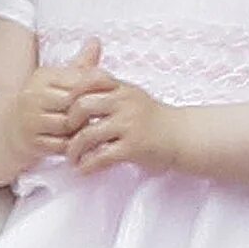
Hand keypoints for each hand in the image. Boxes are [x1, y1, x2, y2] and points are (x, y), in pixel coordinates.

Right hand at [10, 39, 118, 164]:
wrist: (15, 127)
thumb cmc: (47, 100)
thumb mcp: (62, 79)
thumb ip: (82, 64)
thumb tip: (95, 41)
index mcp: (43, 77)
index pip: (78, 81)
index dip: (98, 87)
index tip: (114, 91)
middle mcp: (33, 96)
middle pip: (73, 104)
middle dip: (90, 110)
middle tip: (104, 113)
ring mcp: (30, 120)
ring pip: (68, 125)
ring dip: (83, 128)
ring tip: (93, 127)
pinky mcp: (32, 142)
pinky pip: (61, 145)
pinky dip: (74, 145)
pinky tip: (82, 142)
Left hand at [65, 79, 181, 174]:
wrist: (182, 136)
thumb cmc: (154, 118)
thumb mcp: (134, 96)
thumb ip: (111, 91)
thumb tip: (79, 91)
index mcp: (123, 88)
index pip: (90, 78)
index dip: (73, 91)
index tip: (67, 107)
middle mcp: (125, 103)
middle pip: (82, 106)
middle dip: (68, 123)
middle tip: (66, 134)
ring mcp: (129, 125)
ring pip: (88, 134)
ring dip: (74, 149)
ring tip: (72, 158)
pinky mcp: (133, 147)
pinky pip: (102, 156)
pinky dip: (88, 165)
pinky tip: (84, 169)